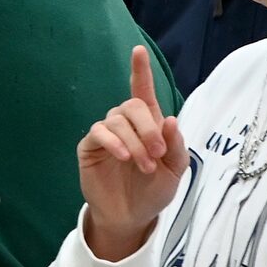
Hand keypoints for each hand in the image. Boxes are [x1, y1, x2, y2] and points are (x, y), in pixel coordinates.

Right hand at [74, 45, 185, 259]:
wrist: (132, 217)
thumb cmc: (153, 191)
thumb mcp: (174, 171)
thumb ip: (175, 146)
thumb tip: (170, 119)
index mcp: (149, 124)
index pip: (143, 91)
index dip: (140, 70)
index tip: (138, 50)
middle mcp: (126, 124)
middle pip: (133, 105)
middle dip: (148, 127)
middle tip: (156, 153)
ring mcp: (107, 134)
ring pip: (118, 119)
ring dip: (135, 142)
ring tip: (143, 166)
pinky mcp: (91, 146)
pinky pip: (99, 132)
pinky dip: (114, 141)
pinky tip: (123, 156)